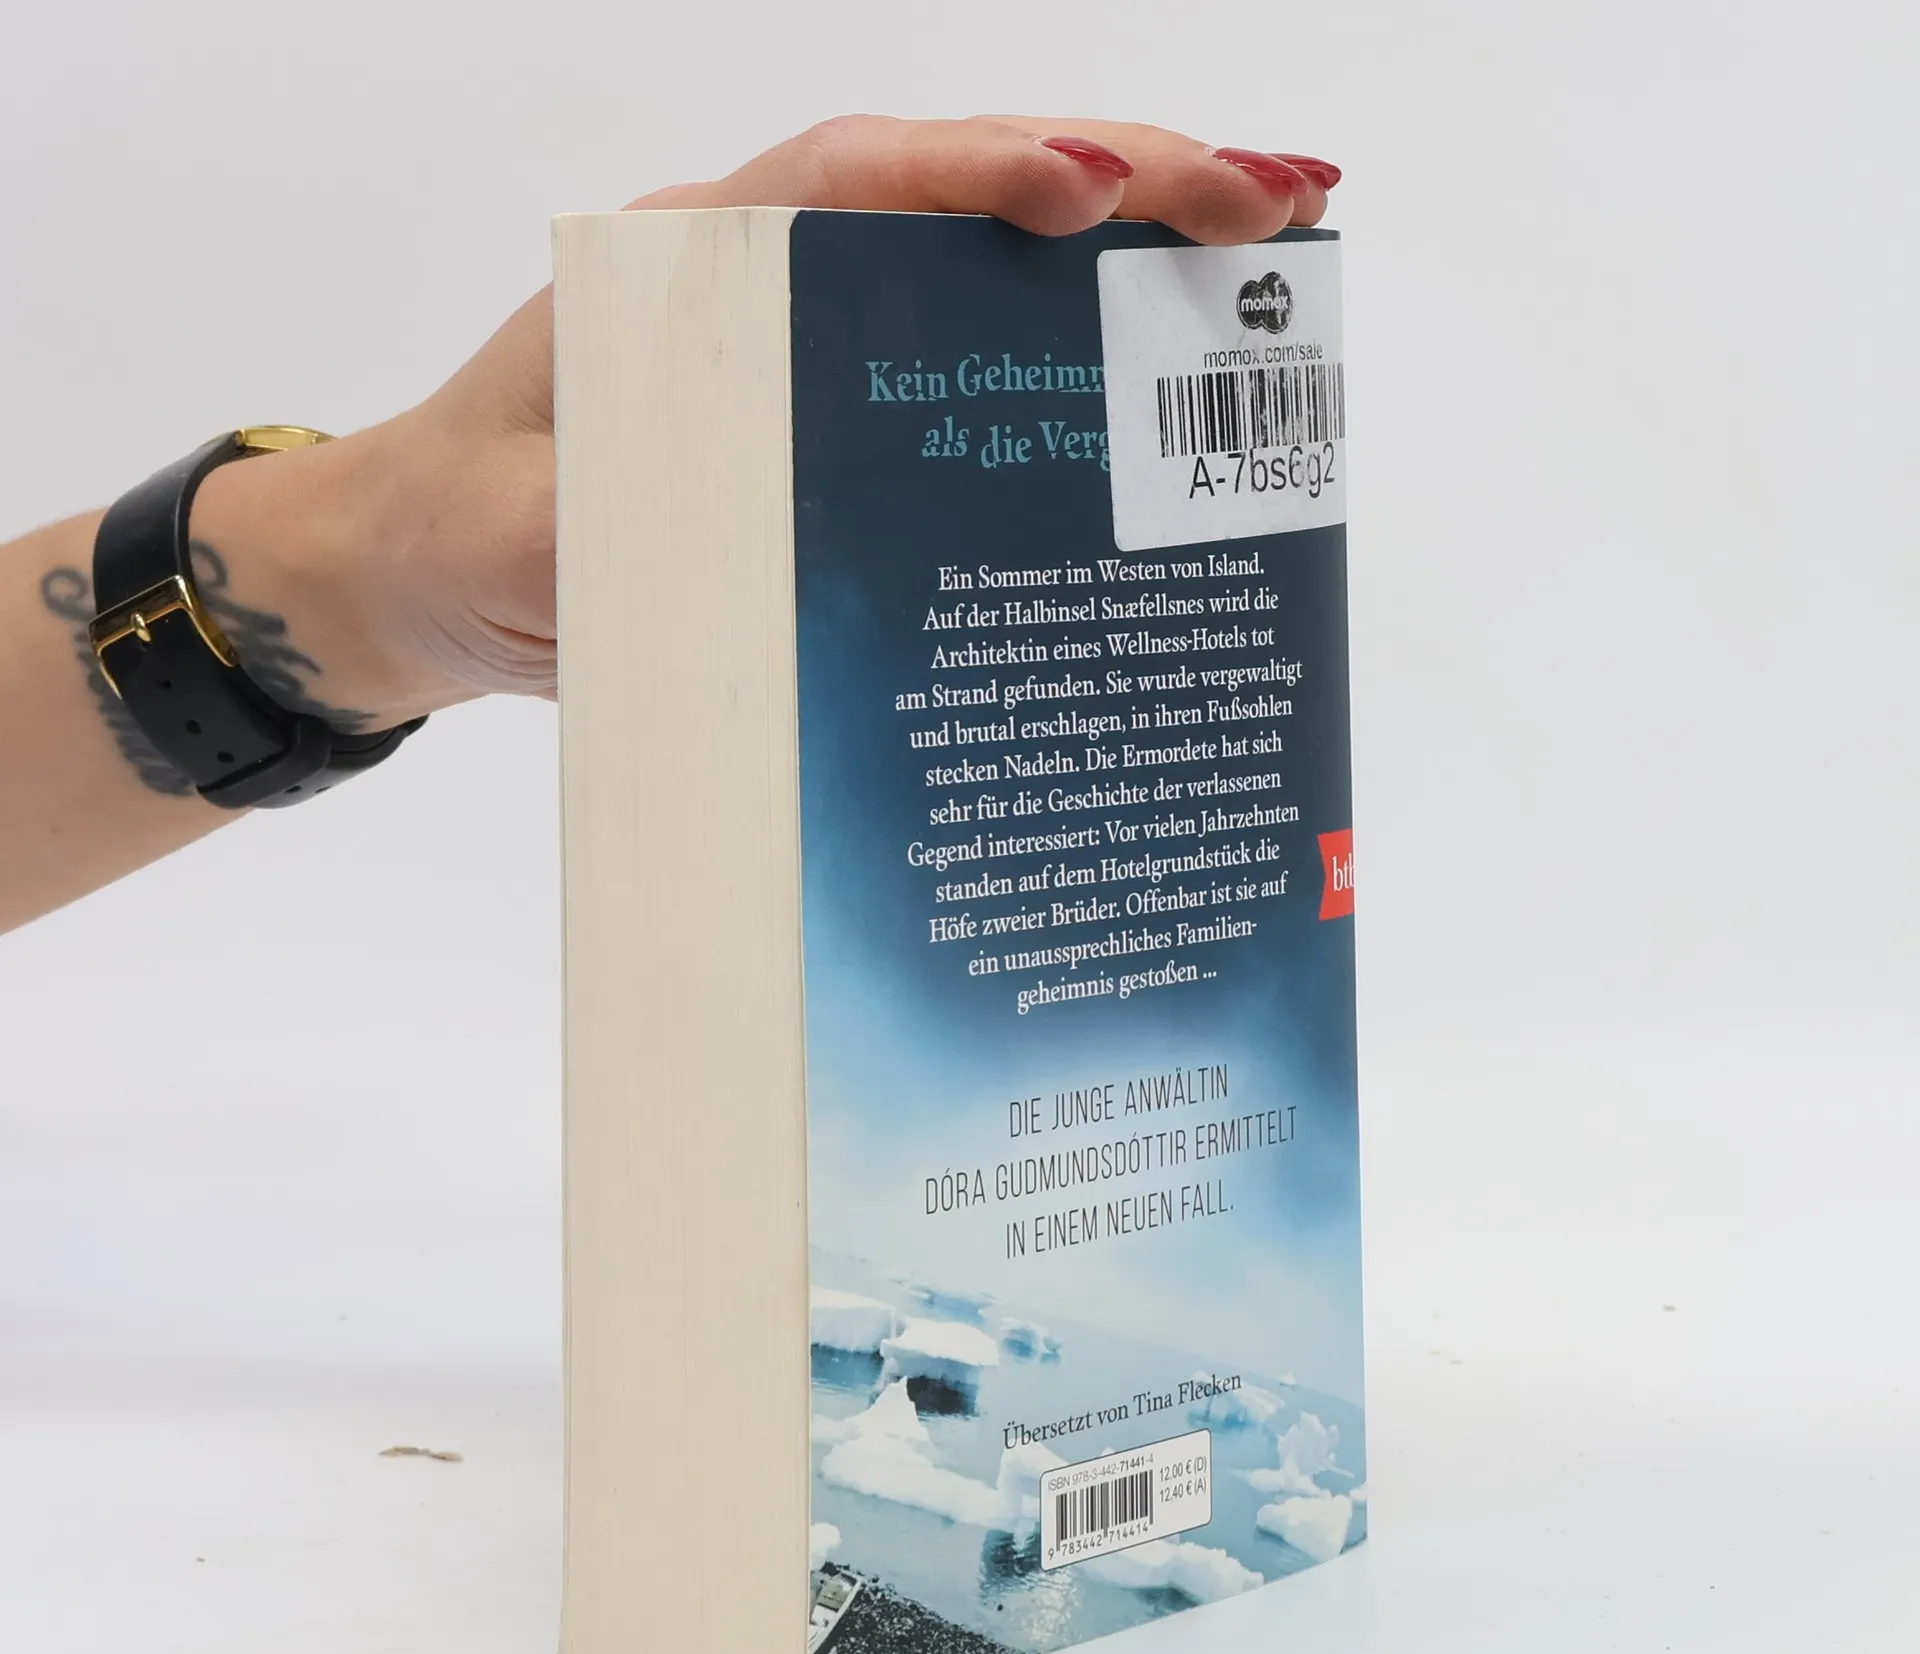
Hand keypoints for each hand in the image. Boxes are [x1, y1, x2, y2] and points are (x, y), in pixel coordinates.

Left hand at [194, 118, 1338, 729]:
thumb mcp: (511, 540)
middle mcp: (766, 284)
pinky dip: (1079, 364)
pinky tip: (1177, 384)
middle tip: (1280, 202)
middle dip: (1125, 186)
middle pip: (960, 199)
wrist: (427, 577)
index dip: (980, 174)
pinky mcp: (840, 424)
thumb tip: (730, 532)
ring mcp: (814, 348)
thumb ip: (597, 526)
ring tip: (1280, 256)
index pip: (849, 184)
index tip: (1098, 192)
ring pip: (990, 275)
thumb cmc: (460, 536)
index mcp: (682, 271)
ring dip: (1133, 261)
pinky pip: (975, 371)